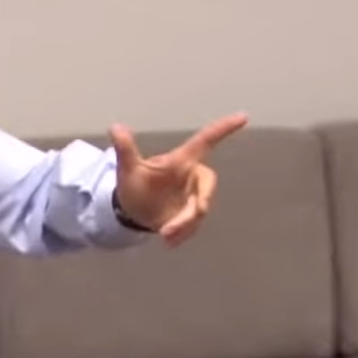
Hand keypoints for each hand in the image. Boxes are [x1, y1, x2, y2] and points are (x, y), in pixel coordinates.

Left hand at [110, 113, 248, 247]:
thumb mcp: (128, 169)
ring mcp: (195, 196)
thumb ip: (125, 149)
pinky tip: (169, 241)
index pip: (205, 141)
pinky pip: (195, 224)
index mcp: (181, 161)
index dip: (223, 129)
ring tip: (165, 234)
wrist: (133, 211)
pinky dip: (183, 233)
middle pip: (206, 188)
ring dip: (185, 224)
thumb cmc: (134, 184)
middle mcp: (193, 177)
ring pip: (200, 210)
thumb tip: (115, 127)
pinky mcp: (193, 214)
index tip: (242, 117)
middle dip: (195, 206)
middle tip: (174, 224)